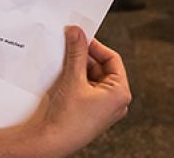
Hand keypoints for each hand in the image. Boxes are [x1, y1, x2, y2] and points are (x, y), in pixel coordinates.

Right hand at [25, 27, 130, 156]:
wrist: (53, 142)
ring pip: (95, 77)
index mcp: (120, 93)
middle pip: (104, 68)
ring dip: (80, 67)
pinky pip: (89, 88)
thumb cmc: (68, 116)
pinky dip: (78, 79)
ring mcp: (105, 108)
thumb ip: (77, 52)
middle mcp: (117, 102)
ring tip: (65, 61)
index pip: (113, 59)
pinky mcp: (93, 112)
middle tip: (71, 45)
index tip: (81, 37)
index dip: (96, 46)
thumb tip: (77, 32)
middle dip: (86, 57)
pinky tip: (65, 75)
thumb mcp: (73, 78)